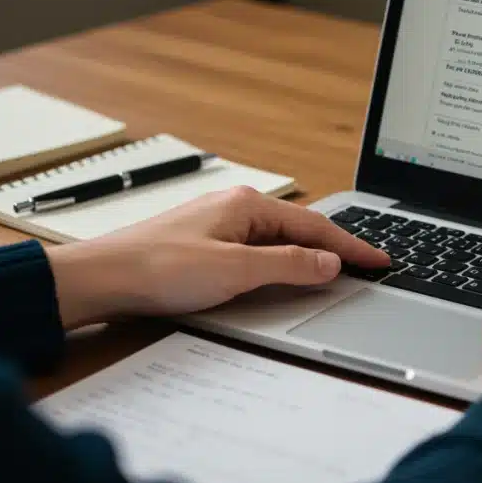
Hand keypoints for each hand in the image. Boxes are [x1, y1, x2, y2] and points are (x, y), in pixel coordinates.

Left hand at [46, 187, 388, 328]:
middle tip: (367, 265)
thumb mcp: (235, 271)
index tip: (380, 260)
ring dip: (306, 256)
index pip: (315, 227)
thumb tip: (329, 262)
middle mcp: (236, 207)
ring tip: (335, 271)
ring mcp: (218, 224)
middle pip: (299, 229)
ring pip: (277, 239)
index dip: (352, 246)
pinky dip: (279, 262)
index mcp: (248, 205)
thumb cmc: (159, 268)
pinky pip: (256, 248)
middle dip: (334, 247)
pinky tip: (283, 274)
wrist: (101, 278)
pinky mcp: (204, 243)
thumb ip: (288, 266)